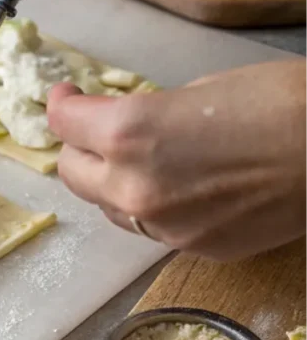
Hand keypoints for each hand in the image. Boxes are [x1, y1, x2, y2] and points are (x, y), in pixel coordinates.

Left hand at [46, 61, 306, 260]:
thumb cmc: (278, 101)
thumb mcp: (194, 91)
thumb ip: (144, 115)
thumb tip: (124, 126)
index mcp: (127, 133)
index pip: (63, 122)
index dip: (61, 104)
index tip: (68, 95)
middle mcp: (132, 186)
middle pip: (71, 173)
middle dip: (80, 149)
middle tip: (98, 131)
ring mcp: (162, 225)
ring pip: (109, 206)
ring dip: (113, 182)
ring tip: (147, 161)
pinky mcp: (193, 247)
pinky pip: (151, 227)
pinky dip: (154, 207)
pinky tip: (184, 186)